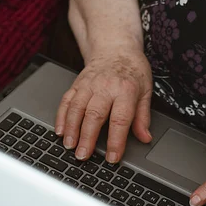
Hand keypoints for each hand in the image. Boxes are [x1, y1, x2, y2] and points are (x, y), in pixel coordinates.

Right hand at [54, 48, 153, 162]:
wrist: (115, 47)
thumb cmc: (132, 70)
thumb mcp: (146, 91)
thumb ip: (143, 116)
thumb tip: (145, 137)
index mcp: (126, 90)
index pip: (120, 119)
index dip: (116, 141)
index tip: (113, 158)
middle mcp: (105, 87)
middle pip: (94, 115)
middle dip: (87, 137)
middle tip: (83, 155)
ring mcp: (89, 85)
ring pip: (77, 108)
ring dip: (71, 129)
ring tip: (70, 146)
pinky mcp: (77, 84)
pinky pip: (66, 101)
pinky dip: (61, 116)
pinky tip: (60, 131)